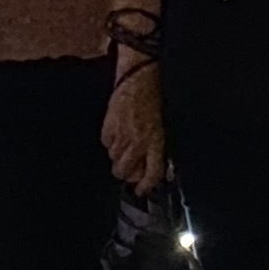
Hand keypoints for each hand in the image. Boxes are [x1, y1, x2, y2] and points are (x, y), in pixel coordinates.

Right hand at [102, 63, 168, 192]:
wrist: (137, 80)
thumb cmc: (152, 100)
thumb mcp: (162, 127)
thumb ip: (158, 150)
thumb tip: (157, 168)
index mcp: (156, 142)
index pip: (152, 174)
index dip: (145, 186)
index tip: (141, 189)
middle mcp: (138, 142)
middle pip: (126, 172)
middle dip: (127, 174)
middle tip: (130, 168)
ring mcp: (121, 136)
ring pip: (114, 160)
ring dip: (118, 157)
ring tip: (125, 145)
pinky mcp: (108, 128)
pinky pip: (106, 145)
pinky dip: (110, 142)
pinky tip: (117, 132)